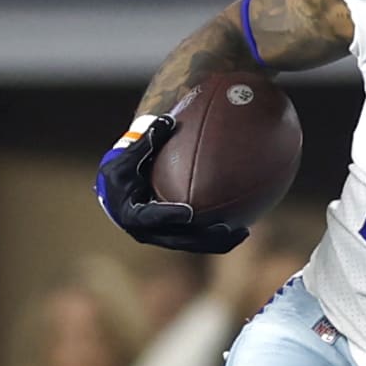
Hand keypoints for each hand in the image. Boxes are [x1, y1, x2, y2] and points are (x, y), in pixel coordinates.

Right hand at [94, 115, 248, 253]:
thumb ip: (148, 141)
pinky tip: (244, 228)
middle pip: (177, 239)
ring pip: (192, 244)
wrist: (120, 188)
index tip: (189, 212)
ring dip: (216, 241)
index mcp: (131, 214)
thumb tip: (167, 121)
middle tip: (224, 228)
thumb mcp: (130, 154)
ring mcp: (162, 236)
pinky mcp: (176, 235)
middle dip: (201, 237)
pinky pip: (199, 239)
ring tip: (242, 233)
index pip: (150, 218)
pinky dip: (219, 236)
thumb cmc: (125, 167)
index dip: (169, 217)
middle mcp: (147, 231)